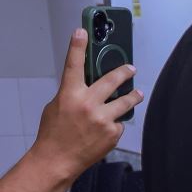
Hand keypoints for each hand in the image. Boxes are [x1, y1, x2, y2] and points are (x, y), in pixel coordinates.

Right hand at [25, 29, 142, 184]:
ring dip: (133, 96)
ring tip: (137, 93)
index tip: (82, 32)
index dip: (78, 47)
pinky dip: (115, 124)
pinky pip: (119, 123)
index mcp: (69, 94)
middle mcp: (88, 104)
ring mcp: (102, 118)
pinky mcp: (112, 132)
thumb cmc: (54, 133)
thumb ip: (72, 94)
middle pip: (112, 80)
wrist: (57, 159)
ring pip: (126, 102)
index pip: (74, 65)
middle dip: (124, 72)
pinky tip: (106, 130)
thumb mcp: (57, 106)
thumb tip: (86, 86)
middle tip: (130, 68)